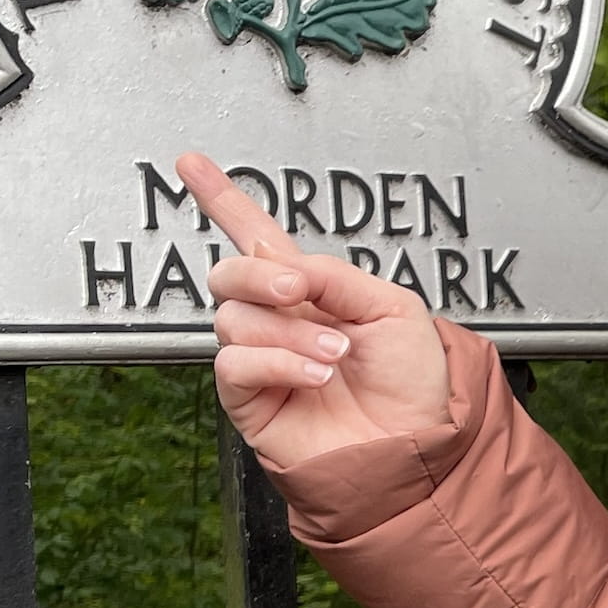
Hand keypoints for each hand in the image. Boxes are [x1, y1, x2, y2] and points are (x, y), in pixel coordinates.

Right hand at [181, 151, 450, 468]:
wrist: (416, 444)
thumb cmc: (412, 382)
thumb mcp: (390, 306)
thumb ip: (333, 278)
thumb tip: (287, 267)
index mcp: (312, 290)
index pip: (256, 234)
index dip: (223, 198)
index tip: (191, 163)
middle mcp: (279, 321)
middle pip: (230, 273)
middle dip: (259, 273)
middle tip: (299, 292)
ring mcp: (261, 360)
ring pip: (234, 319)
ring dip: (290, 332)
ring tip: (336, 355)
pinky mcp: (251, 402)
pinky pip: (236, 364)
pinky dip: (279, 362)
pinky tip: (316, 375)